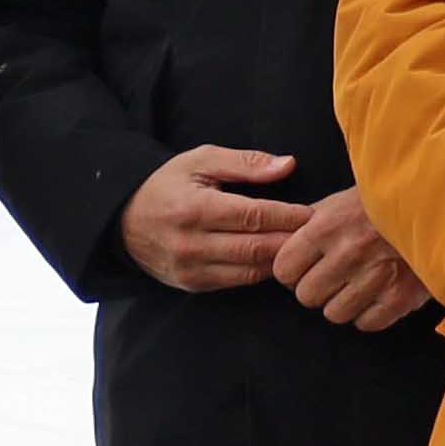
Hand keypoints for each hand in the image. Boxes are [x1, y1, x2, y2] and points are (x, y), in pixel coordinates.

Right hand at [119, 142, 298, 289]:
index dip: (289, 216)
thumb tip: (288, 165)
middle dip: (292, 241)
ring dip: (281, 260)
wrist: (123, 221)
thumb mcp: (200, 160)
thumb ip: (245, 162)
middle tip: (321, 234)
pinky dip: (262, 270)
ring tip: (305, 248)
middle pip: (257, 248)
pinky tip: (278, 258)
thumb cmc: (167, 185)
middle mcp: (192, 243)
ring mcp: (192, 269)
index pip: (254, 215)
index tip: (314, 212)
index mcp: (195, 208)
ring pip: (251, 270)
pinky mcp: (193, 285)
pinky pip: (238, 281)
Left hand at [272, 183, 430, 330]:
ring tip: (358, 284)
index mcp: (326, 227)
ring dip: (343, 303)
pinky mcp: (401, 295)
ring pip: (334, 314)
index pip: (284, 269)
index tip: (303, 269)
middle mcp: (348, 253)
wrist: (437, 202)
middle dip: (317, 288)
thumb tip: (280, 244)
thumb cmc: (383, 202)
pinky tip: (376, 294)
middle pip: (307, 296)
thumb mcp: (340, 201)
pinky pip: (367, 323)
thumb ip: (310, 224)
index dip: (292, 272)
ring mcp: (376, 276)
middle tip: (333, 277)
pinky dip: (370, 314)